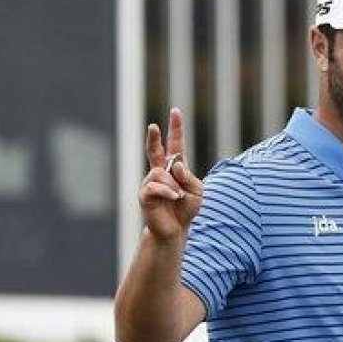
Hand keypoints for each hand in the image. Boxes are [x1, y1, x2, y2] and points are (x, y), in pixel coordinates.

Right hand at [141, 108, 202, 241]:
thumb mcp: (197, 192)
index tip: (175, 111)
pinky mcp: (145, 194)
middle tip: (153, 126)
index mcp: (175, 168)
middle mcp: (160, 172)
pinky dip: (168, 192)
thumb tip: (175, 165)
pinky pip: (156, 186)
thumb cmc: (186, 209)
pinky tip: (174, 198)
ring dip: (173, 184)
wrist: (174, 230)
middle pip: (155, 150)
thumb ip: (189, 177)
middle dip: (154, 137)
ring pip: (160, 172)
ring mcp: (151, 182)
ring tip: (178, 197)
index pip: (175, 144)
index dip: (175, 128)